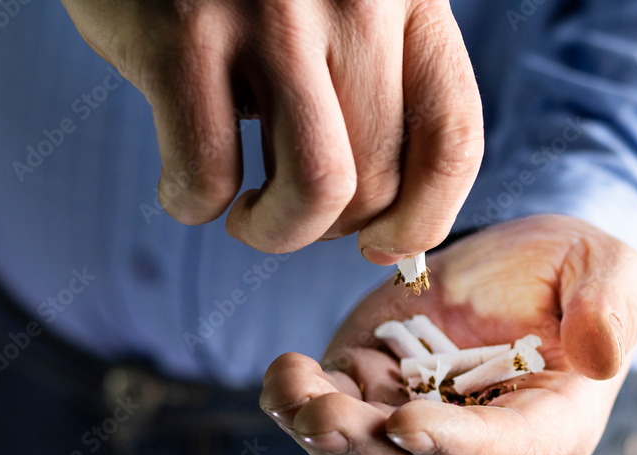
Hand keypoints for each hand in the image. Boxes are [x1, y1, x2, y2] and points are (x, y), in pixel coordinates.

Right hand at [60, 0, 482, 262]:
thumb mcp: (346, 9)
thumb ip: (378, 87)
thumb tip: (391, 224)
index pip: (454, 136)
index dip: (428, 217)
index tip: (388, 248)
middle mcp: (355, 1)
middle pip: (379, 178)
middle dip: (333, 230)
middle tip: (290, 216)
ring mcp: (270, 14)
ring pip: (314, 190)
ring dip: (276, 233)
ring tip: (248, 218)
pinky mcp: (183, 32)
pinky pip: (208, 173)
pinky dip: (193, 205)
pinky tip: (184, 192)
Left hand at [260, 215, 636, 454]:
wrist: (526, 264)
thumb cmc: (579, 270)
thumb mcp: (612, 271)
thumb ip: (610, 309)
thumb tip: (600, 355)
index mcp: (550, 426)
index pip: (502, 451)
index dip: (454, 444)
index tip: (405, 421)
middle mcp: (482, 446)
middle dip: (370, 452)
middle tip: (323, 415)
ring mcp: (424, 425)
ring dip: (323, 432)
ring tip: (289, 384)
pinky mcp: (380, 395)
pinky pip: (338, 420)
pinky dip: (302, 404)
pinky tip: (284, 374)